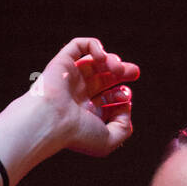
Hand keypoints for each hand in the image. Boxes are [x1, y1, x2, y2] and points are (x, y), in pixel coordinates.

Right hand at [29, 36, 138, 157]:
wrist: (52, 121)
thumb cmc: (78, 134)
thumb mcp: (110, 140)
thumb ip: (124, 126)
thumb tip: (126, 105)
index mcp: (86, 113)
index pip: (108, 99)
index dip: (122, 96)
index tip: (125, 99)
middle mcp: (78, 95)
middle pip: (104, 78)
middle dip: (122, 73)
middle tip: (134, 72)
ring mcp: (70, 78)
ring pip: (94, 61)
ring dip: (111, 60)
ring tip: (116, 67)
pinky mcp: (62, 63)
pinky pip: (78, 45)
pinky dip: (93, 45)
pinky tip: (102, 56)